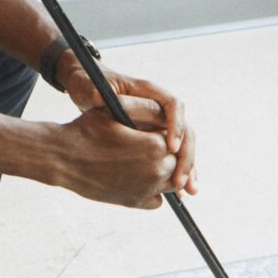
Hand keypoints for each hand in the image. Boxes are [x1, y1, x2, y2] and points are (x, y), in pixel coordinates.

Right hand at [44, 105, 179, 208]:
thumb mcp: (115, 110)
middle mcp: (156, 171)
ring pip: (170, 182)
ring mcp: (146, 190)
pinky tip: (140, 178)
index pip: (177, 141)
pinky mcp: (134, 202)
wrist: (62, 158)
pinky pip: (156, 199)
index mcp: (155, 147)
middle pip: (177, 163)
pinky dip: (154, 191)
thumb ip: (144, 108)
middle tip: (153, 144)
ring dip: (165, 172)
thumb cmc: (86, 131)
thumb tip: (164, 112)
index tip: (159, 131)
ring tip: (148, 160)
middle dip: (170, 154)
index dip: (169, 135)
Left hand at [60, 51, 197, 195]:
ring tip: (189, 190)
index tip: (169, 147)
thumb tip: (96, 97)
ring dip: (188, 168)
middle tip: (179, 180)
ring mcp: (160, 124)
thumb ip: (100, 94)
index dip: (175, 126)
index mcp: (150, 92)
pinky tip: (180, 193)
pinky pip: (172, 156)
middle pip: (186, 131)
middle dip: (186, 156)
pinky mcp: (155, 138)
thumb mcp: (93, 88)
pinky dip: (177, 172)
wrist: (88, 88)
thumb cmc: (91, 83)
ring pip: (184, 147)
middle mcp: (160, 108)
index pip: (173, 106)